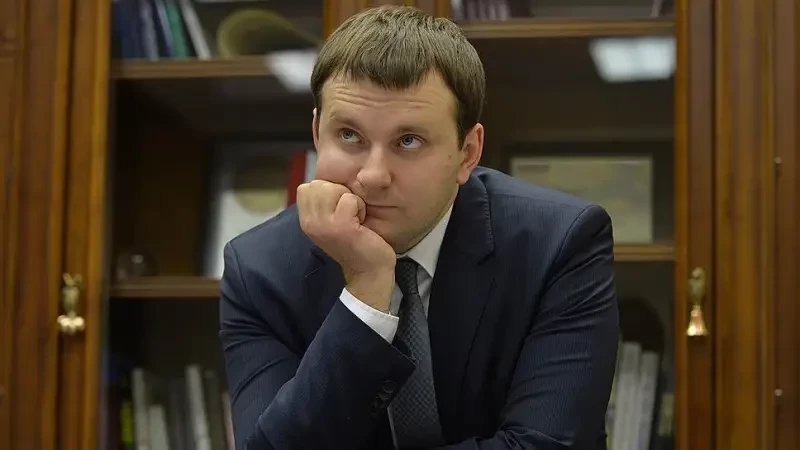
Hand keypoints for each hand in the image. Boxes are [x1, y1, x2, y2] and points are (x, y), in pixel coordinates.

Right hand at [297, 180, 395, 310]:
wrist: (369, 271)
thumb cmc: (356, 242)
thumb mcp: (331, 220)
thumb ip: (323, 202)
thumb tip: (325, 181)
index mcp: (305, 220)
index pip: (309, 186)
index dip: (330, 192)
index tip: (339, 213)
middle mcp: (309, 222)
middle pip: (320, 184)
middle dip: (340, 194)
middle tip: (348, 217)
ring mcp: (322, 225)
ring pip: (334, 188)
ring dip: (350, 200)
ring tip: (354, 220)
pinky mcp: (339, 227)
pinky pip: (350, 199)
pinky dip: (360, 208)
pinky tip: (361, 225)